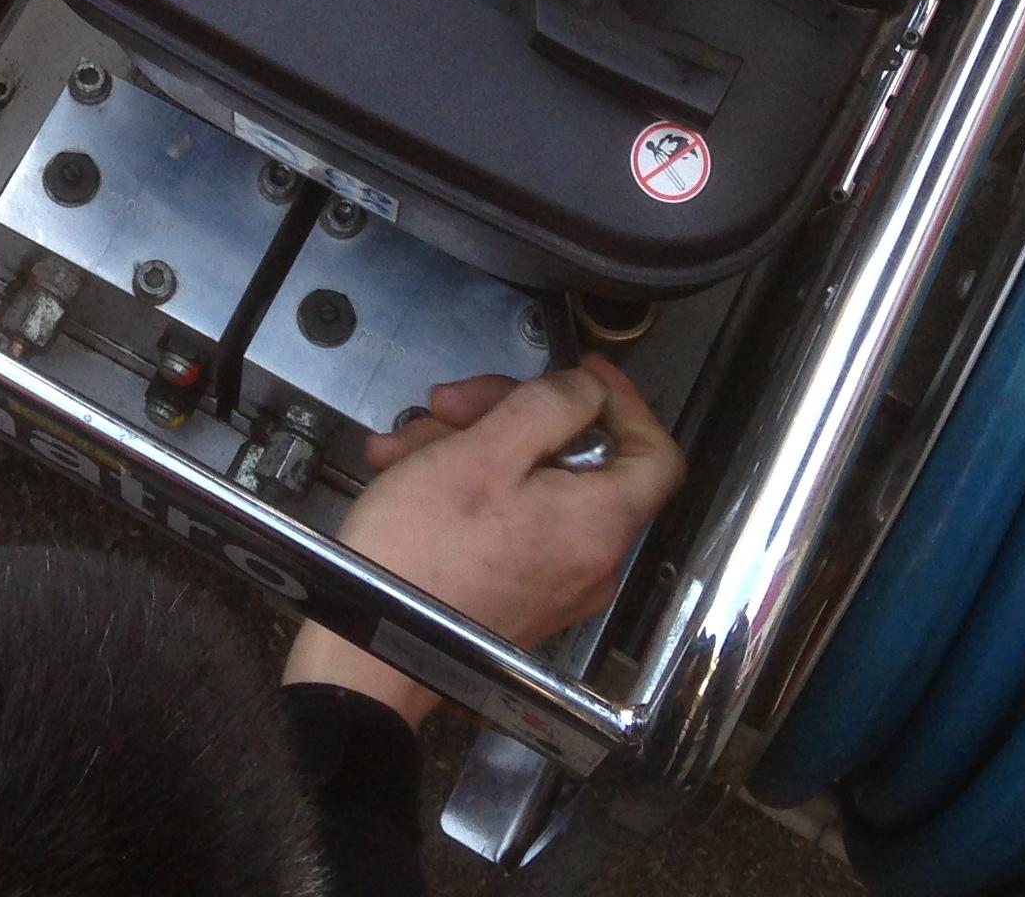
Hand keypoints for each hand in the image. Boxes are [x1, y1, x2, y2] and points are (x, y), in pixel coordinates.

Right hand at [284, 358, 685, 725]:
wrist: (368, 653)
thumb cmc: (424, 549)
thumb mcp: (483, 453)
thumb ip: (548, 409)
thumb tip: (589, 391)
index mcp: (600, 523)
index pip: (656, 454)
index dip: (622, 402)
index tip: (578, 372)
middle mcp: (591, 560)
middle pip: (576, 460)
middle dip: (508, 416)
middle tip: (446, 403)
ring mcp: (554, 584)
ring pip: (531, 486)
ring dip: (470, 448)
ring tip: (405, 446)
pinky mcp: (515, 597)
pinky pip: (509, 524)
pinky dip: (465, 490)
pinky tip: (405, 474)